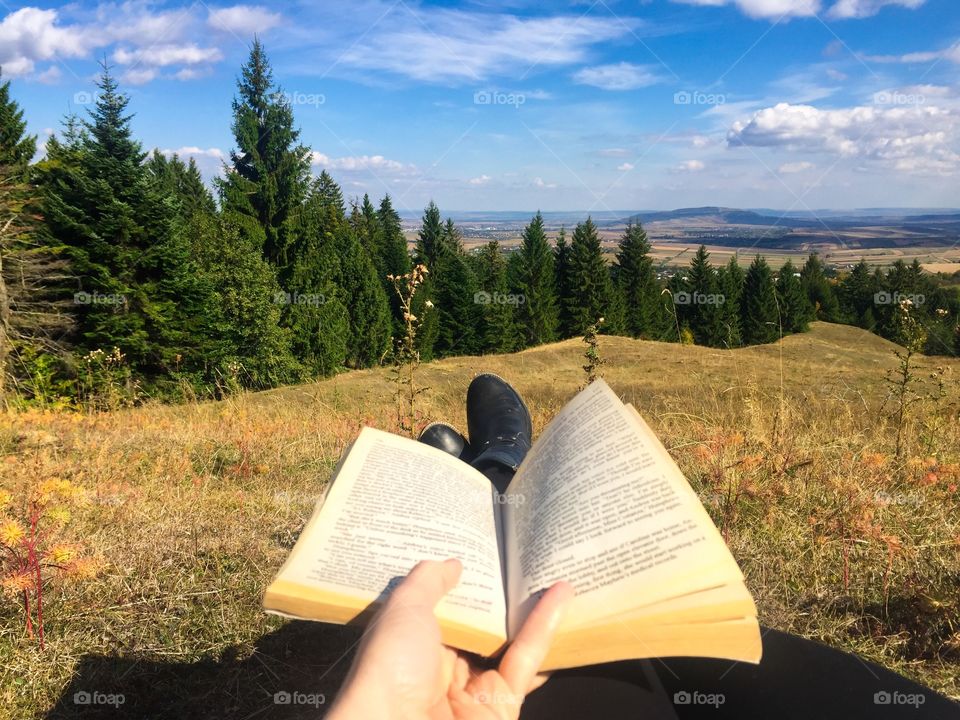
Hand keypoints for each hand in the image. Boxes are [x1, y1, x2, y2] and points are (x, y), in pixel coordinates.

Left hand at [327, 558, 573, 719]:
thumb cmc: (391, 669)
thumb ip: (428, 582)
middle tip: (521, 557)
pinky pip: (526, 660)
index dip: (461, 582)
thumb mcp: (403, 610)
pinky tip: (561, 596)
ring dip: (531, 608)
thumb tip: (454, 563)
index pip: (442, 607)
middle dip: (499, 595)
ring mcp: (474, 686)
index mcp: (412, 644)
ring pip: (509, 641)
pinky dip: (545, 627)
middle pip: (479, 625)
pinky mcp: (503, 703)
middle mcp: (443, 667)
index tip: (481, 550)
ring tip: (550, 571)